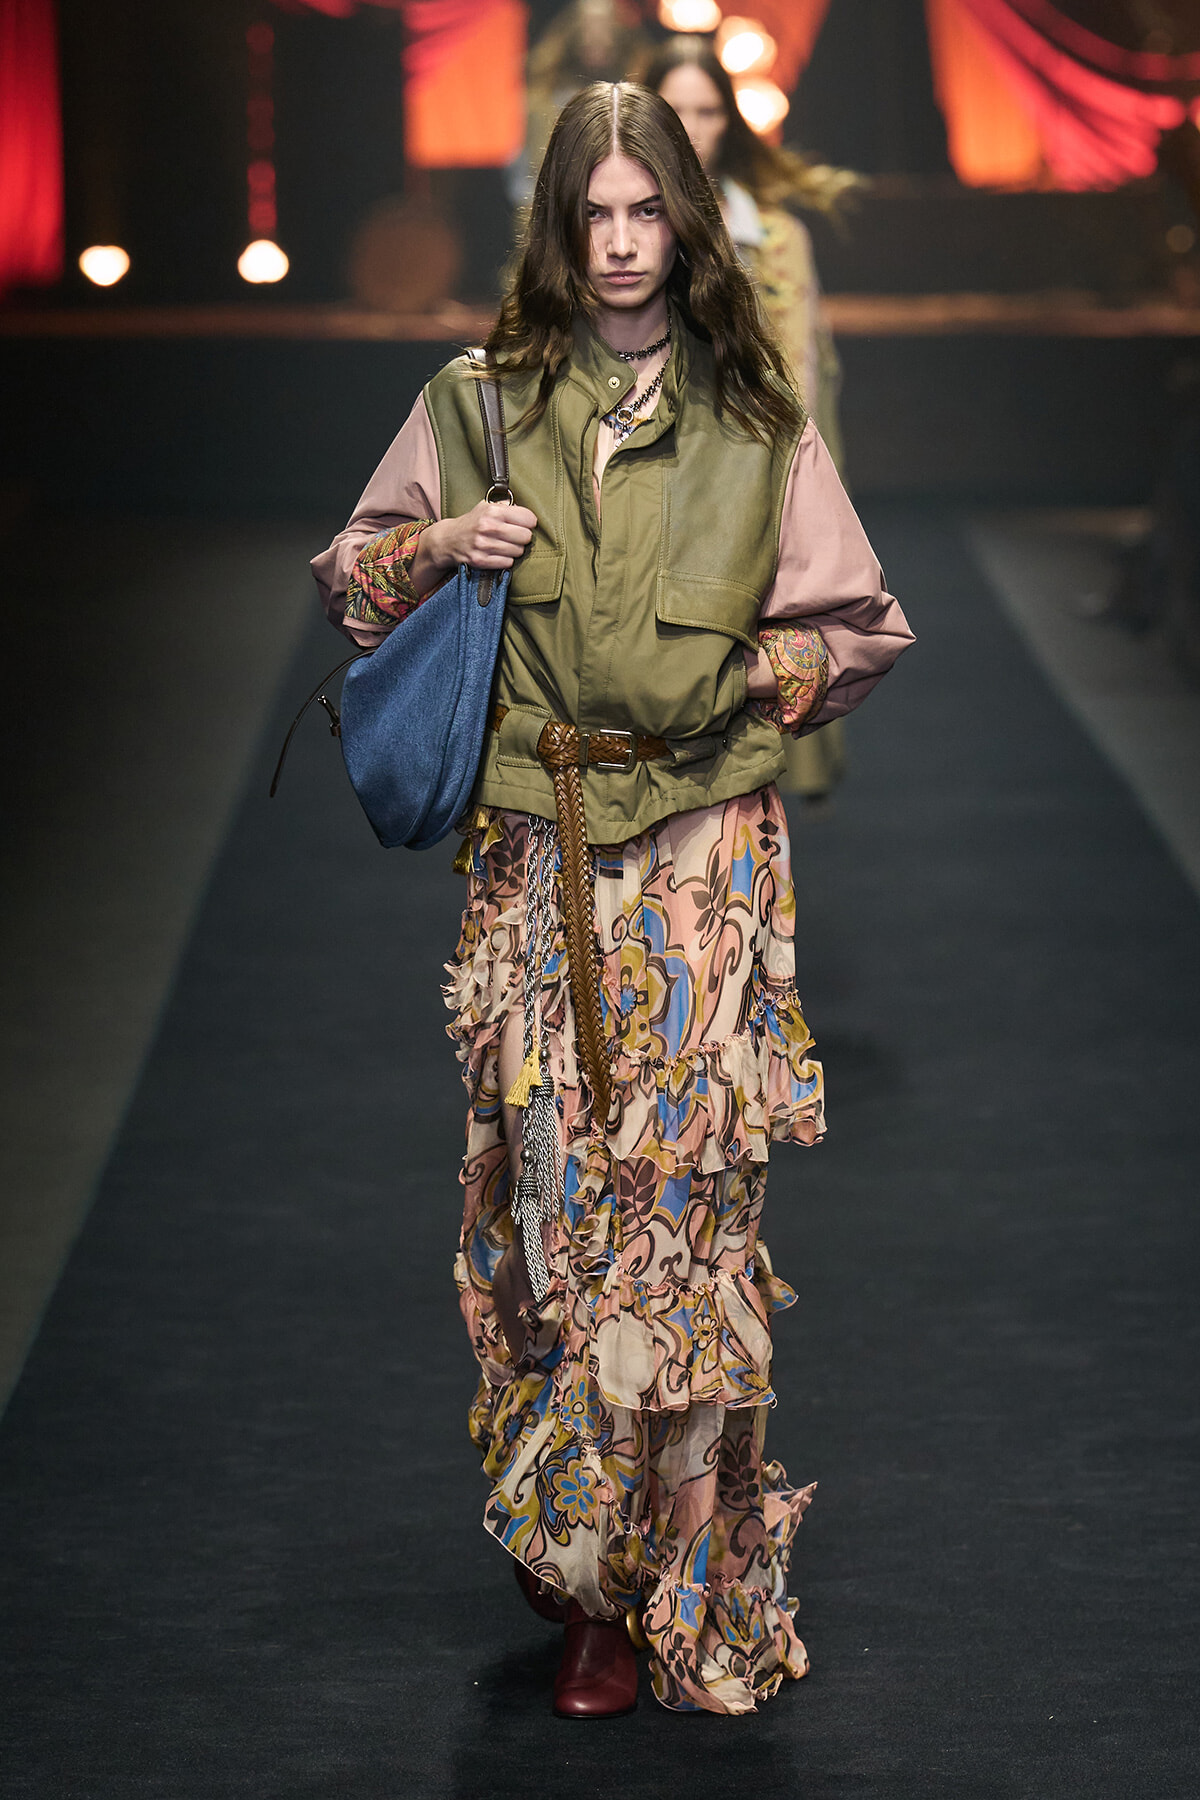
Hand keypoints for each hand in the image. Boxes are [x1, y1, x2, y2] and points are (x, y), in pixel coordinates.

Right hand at [416, 500, 537, 584]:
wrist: (448, 539)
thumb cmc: (472, 522)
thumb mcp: (486, 507)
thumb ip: (506, 507)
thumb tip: (526, 513)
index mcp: (493, 511)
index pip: (528, 518)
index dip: (529, 522)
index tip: (525, 524)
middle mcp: (488, 527)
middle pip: (526, 536)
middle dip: (523, 537)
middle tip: (516, 537)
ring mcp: (484, 545)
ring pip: (518, 551)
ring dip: (515, 550)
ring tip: (506, 545)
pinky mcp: (481, 560)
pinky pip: (507, 563)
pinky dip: (506, 560)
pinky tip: (499, 554)